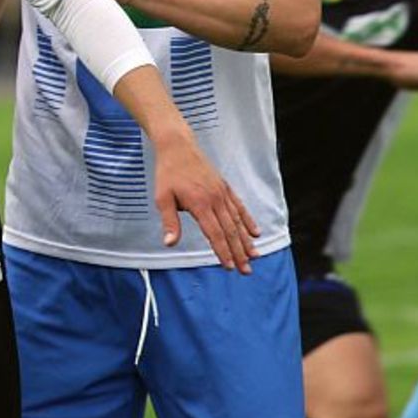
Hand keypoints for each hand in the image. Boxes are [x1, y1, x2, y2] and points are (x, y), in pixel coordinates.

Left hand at [151, 131, 260, 273]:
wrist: (178, 147)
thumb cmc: (168, 173)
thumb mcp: (162, 198)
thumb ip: (169, 222)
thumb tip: (169, 244)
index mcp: (200, 204)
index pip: (215, 233)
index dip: (223, 252)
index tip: (229, 267)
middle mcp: (215, 199)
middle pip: (230, 231)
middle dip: (239, 253)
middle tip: (246, 271)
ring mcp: (222, 193)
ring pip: (238, 221)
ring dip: (246, 240)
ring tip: (255, 257)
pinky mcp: (225, 187)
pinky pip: (240, 207)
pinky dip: (248, 220)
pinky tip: (255, 232)